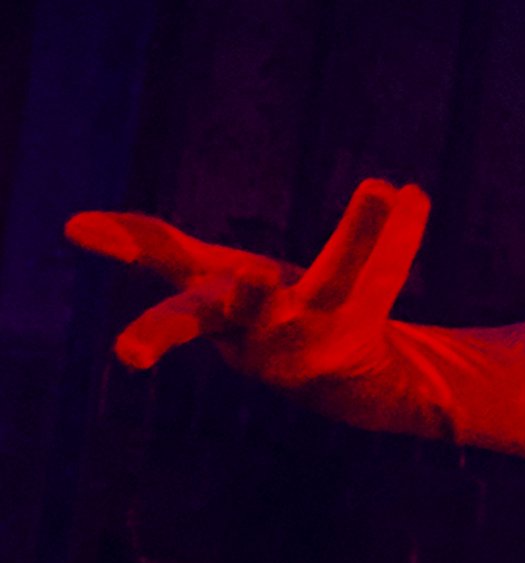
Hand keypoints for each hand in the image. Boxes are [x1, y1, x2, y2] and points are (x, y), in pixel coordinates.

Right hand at [81, 184, 447, 429]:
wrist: (338, 375)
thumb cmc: (252, 310)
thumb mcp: (204, 277)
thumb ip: (148, 246)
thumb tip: (71, 224)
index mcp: (218, 313)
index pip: (176, 308)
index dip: (145, 305)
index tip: (113, 314)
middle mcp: (265, 327)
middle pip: (259, 311)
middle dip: (251, 294)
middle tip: (253, 279)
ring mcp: (322, 330)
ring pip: (346, 286)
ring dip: (366, 240)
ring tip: (385, 188)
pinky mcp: (368, 325)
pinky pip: (388, 273)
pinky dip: (402, 232)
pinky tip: (415, 193)